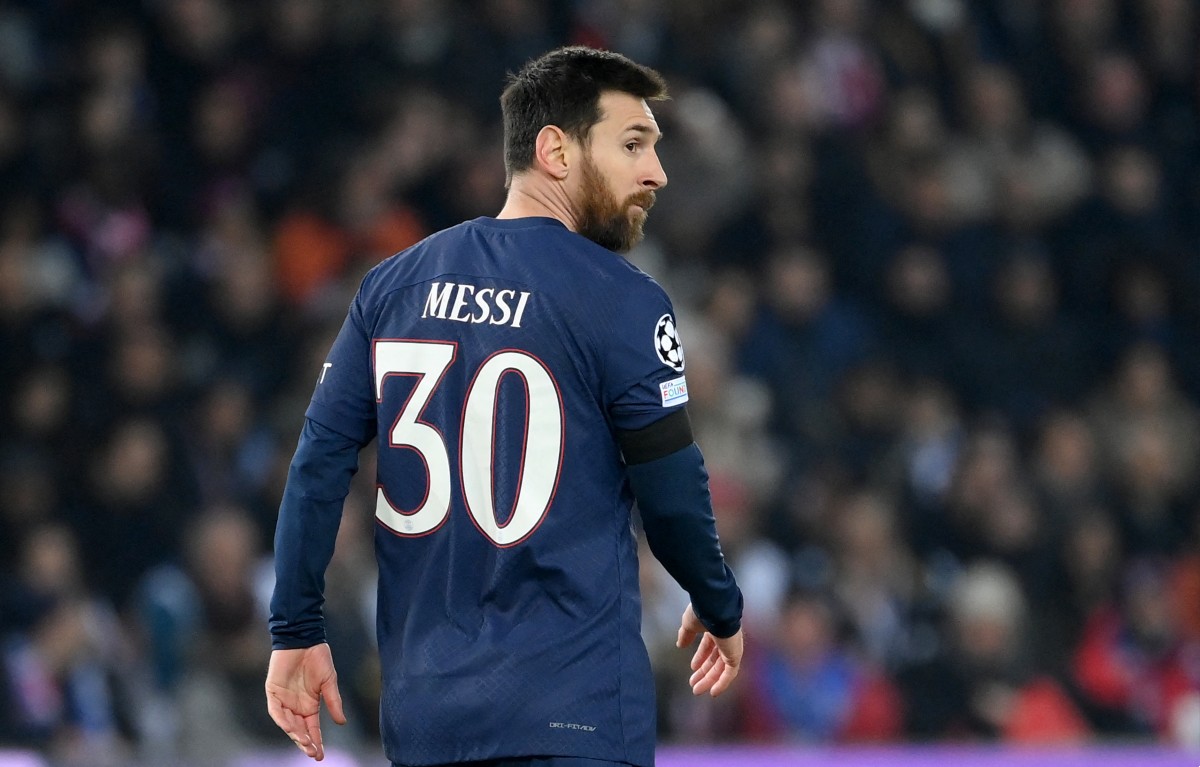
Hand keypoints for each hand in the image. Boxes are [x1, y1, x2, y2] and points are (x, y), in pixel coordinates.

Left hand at [265, 644, 346, 760]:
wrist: (304, 639)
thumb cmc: (318, 659)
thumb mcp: (329, 682)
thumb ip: (333, 702)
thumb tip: (342, 723)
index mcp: (310, 706)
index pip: (312, 729)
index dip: (316, 742)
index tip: (320, 756)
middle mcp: (296, 707)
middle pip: (299, 731)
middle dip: (306, 743)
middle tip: (313, 753)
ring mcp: (283, 700)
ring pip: (288, 724)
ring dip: (295, 734)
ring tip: (305, 743)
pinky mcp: (273, 692)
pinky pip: (276, 711)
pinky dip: (282, 720)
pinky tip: (291, 728)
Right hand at [675, 603, 743, 696]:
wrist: (714, 608)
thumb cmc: (702, 613)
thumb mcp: (689, 624)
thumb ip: (685, 635)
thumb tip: (680, 645)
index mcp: (715, 629)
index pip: (709, 647)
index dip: (700, 658)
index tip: (692, 668)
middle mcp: (725, 639)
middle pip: (714, 660)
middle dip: (703, 672)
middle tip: (693, 684)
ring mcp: (731, 648)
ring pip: (721, 669)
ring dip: (709, 680)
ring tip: (697, 690)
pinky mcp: (735, 655)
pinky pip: (730, 673)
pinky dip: (722, 683)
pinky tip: (713, 692)